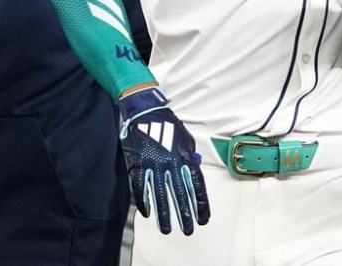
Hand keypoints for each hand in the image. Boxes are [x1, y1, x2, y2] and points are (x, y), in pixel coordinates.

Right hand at [118, 86, 209, 234]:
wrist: (146, 112)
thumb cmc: (168, 126)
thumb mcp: (186, 140)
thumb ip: (191, 157)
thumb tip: (195, 169)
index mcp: (185, 157)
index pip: (196, 185)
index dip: (201, 203)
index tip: (203, 218)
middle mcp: (171, 163)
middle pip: (179, 194)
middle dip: (184, 214)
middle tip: (188, 229)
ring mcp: (154, 165)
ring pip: (160, 194)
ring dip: (164, 213)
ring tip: (166, 229)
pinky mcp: (138, 164)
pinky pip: (141, 187)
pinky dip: (144, 201)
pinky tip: (148, 213)